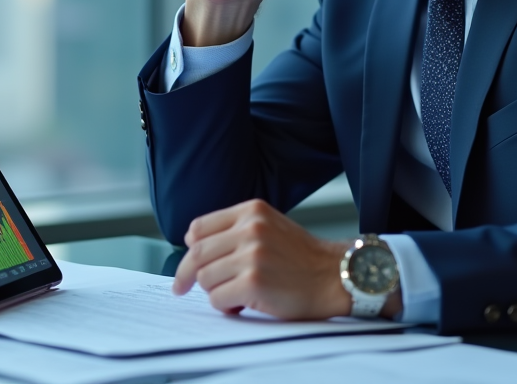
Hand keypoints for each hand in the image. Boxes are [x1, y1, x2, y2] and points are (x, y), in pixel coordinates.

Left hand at [171, 199, 353, 320]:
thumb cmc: (302, 258)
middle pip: (196, 254)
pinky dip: (225, 306)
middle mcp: (250, 229)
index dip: (189, 248)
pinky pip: (217, 298)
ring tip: (235, 294)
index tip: (186, 263)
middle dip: (187, 275)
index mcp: (251, 211)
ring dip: (214, 292)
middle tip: (182, 287)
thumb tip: (193, 246)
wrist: (334, 276)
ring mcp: (252, 255)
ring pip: (205, 278)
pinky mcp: (254, 282)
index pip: (199, 227)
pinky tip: (241, 304)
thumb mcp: (270, 226)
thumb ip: (236, 230)